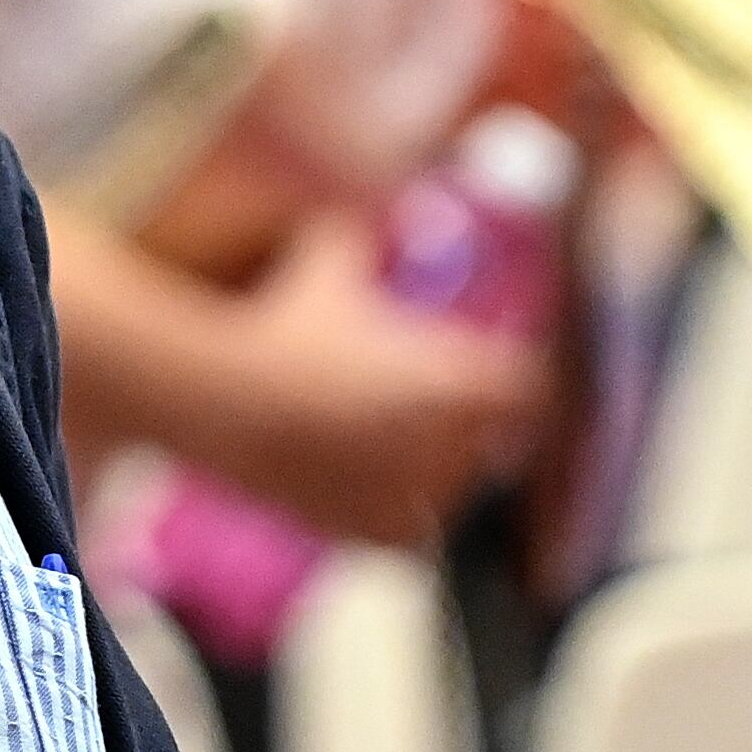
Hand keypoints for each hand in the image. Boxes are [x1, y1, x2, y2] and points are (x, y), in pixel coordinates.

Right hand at [211, 215, 556, 548]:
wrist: (220, 401)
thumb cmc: (282, 328)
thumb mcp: (325, 265)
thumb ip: (356, 239)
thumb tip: (358, 220)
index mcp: (460, 380)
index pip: (531, 390)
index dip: (520, 380)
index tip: (503, 372)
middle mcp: (449, 443)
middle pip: (494, 442)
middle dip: (475, 424)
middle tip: (445, 405)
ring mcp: (410, 493)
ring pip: (454, 490)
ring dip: (442, 471)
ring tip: (407, 448)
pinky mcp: (367, 529)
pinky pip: (409, 532)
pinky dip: (401, 515)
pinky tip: (377, 490)